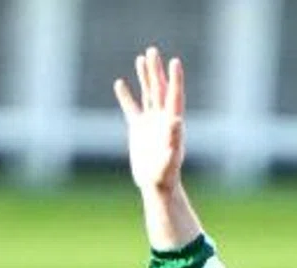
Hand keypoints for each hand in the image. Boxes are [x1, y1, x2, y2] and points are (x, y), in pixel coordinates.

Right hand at [113, 45, 185, 195]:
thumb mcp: (170, 158)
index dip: (175, 79)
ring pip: (147, 94)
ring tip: (141, 58)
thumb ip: (174, 140)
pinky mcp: (138, 129)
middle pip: (159, 90)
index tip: (174, 61)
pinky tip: (120, 83)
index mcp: (172, 123)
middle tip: (152, 51)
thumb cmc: (165, 176)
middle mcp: (162, 119)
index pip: (174, 96)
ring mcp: (150, 123)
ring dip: (145, 77)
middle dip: (156, 71)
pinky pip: (131, 109)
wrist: (156, 186)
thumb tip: (177, 120)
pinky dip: (126, 96)